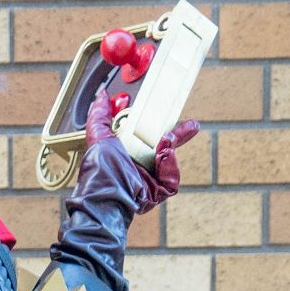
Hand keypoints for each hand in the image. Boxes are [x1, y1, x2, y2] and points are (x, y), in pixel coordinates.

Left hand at [84, 90, 198, 212]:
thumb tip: (103, 97)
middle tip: (191, 125)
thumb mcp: (98, 136)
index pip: (149, 137)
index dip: (160, 125)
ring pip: (170, 162)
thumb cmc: (99, 170)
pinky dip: (170, 166)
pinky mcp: (156, 193)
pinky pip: (172, 181)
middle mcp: (138, 167)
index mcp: (127, 153)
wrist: (104, 191)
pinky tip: (164, 157)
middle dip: (180, 134)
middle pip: (166, 148)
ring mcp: (149, 181)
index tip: (167, 112)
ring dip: (170, 147)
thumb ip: (100, 115)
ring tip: (165, 141)